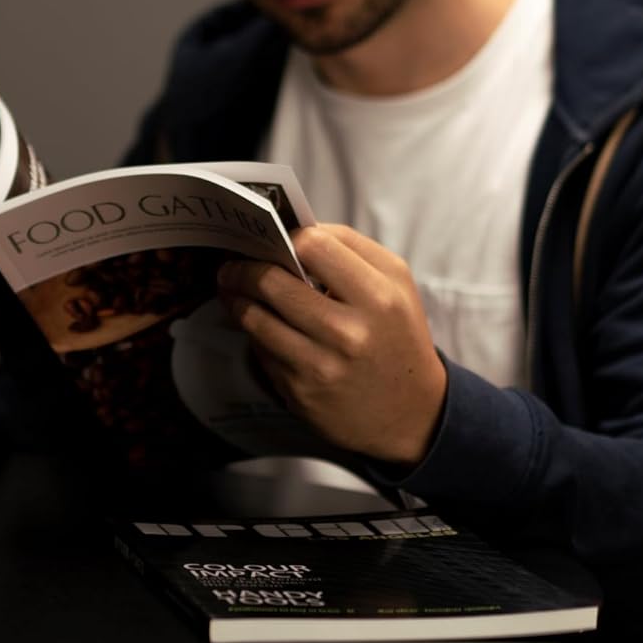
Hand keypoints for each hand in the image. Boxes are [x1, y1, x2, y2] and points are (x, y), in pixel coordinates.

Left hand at [217, 223, 447, 467]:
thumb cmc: (398, 336)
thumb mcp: (397, 284)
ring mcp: (320, 366)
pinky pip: (260, 350)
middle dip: (243, 268)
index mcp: (378, 297)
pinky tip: (255, 322)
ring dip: (235, 298)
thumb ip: (350, 248)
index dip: (287, 237)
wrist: (411, 413)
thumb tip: (296, 229)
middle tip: (232, 264)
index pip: (314, 246)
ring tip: (231, 288)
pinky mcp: (299, 393)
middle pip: (272, 281)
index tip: (274, 239)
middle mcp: (349, 333)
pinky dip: (253, 332)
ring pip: (255, 318)